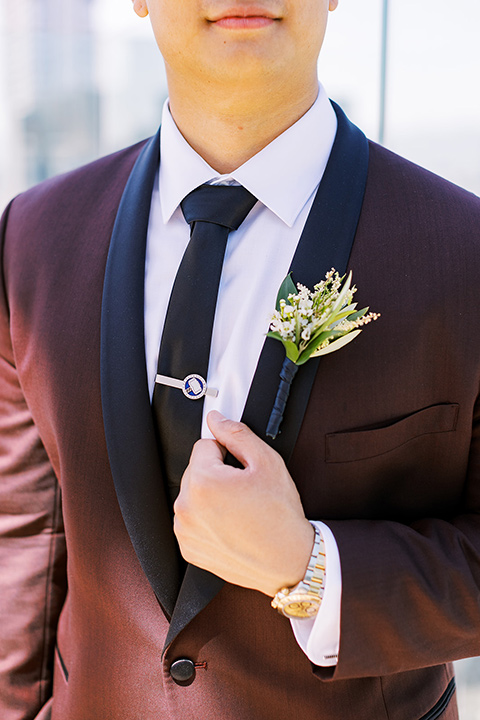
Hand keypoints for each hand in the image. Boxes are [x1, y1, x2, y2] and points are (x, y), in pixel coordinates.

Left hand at [173, 410, 313, 596]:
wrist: (289, 561)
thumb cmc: (280, 516)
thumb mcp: (267, 462)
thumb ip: (237, 434)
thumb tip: (217, 419)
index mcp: (203, 482)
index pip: (204, 445)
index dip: (227, 452)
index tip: (242, 469)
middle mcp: (186, 507)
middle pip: (196, 469)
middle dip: (217, 474)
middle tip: (244, 491)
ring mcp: (185, 530)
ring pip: (193, 494)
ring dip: (210, 496)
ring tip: (239, 510)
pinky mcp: (188, 547)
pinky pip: (192, 519)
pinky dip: (207, 519)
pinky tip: (230, 525)